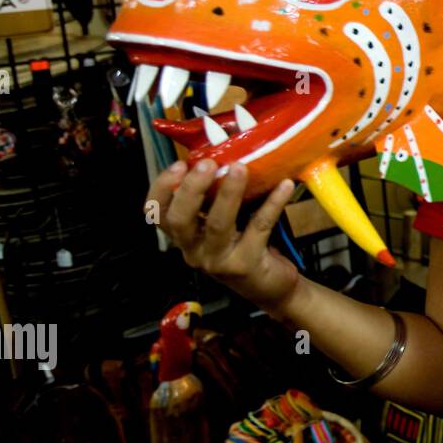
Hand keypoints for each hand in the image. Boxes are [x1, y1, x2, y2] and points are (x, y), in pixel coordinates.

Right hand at [147, 159, 299, 312]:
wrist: (271, 287)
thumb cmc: (244, 246)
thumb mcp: (223, 223)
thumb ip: (216, 198)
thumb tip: (225, 155)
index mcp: (185, 236)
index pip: (157, 214)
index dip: (162, 189)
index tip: (178, 164)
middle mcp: (194, 251)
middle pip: (180, 220)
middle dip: (191, 189)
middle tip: (208, 164)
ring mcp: (218, 261)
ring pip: (218, 225)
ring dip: (229, 194)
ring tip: (240, 168)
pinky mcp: (246, 265)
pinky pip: (259, 228)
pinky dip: (272, 204)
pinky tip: (285, 186)